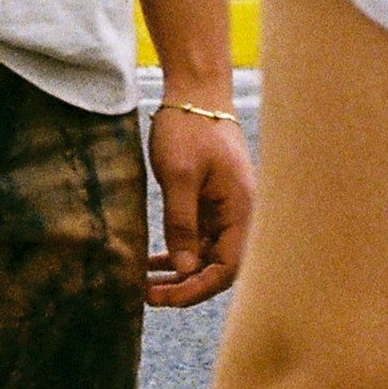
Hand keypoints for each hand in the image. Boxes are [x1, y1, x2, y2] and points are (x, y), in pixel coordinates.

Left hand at [147, 104, 253, 306]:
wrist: (196, 89)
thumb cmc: (189, 127)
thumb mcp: (179, 175)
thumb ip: (182, 224)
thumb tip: (184, 270)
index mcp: (241, 210)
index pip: (226, 268)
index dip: (196, 289)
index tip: (164, 299)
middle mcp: (240, 215)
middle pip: (219, 267)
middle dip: (186, 286)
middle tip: (148, 297)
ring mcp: (226, 209)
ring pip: (207, 255)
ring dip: (180, 273)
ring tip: (145, 287)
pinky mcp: (212, 201)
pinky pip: (199, 237)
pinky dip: (178, 251)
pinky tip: (153, 264)